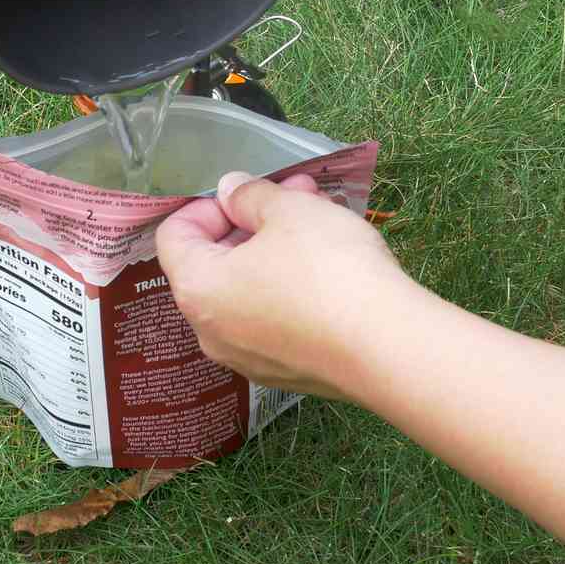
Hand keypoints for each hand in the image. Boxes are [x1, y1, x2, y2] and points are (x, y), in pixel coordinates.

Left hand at [154, 170, 412, 398]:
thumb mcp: (290, 211)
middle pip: (214, 262)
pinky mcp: (286, 372)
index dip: (209, 203)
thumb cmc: (328, 268)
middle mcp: (211, 331)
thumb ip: (250, 195)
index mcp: (197, 289)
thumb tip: (230, 191)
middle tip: (298, 192)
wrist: (390, 348)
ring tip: (323, 217)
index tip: (251, 193)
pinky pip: (274, 318)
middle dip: (253, 220)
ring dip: (277, 248)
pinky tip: (333, 265)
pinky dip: (291, 286)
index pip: (174, 234)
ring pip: (249, 289)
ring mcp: (248, 358)